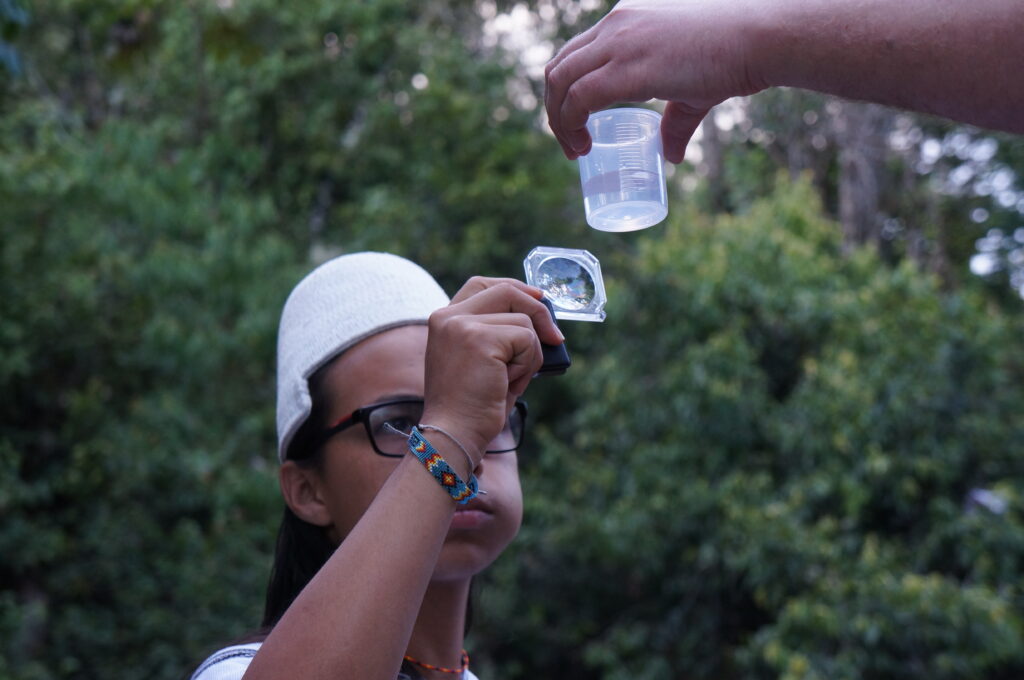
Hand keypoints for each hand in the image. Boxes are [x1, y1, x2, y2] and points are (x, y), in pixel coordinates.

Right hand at [420, 278, 563, 463]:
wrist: (454, 434)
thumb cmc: (472, 405)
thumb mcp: (483, 362)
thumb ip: (499, 334)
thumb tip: (543, 322)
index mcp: (444, 321)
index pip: (481, 285)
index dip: (514, 288)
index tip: (538, 298)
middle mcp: (448, 317)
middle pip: (506, 291)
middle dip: (538, 311)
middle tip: (554, 337)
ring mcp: (462, 325)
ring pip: (523, 320)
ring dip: (529, 354)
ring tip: (510, 380)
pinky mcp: (479, 338)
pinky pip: (526, 339)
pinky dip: (527, 365)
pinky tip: (508, 384)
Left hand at [544, 0, 764, 162]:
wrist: (758, 39)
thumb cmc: (733, 57)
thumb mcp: (692, 89)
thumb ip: (675, 122)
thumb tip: (671, 156)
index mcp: (625, 19)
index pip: (574, 53)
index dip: (564, 91)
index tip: (574, 123)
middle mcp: (615, 24)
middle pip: (558, 67)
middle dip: (554, 110)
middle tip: (570, 143)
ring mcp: (619, 42)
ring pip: (561, 82)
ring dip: (558, 121)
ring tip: (575, 149)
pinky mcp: (628, 67)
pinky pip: (580, 97)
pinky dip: (571, 124)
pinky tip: (582, 145)